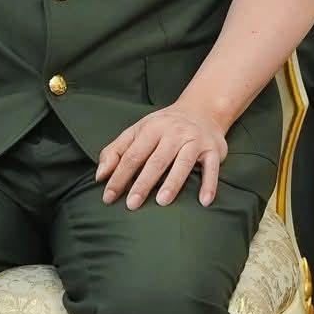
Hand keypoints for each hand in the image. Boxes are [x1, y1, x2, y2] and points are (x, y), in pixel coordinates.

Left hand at [96, 101, 228, 207]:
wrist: (203, 109)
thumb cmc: (164, 126)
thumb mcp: (137, 131)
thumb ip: (115, 151)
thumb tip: (99, 176)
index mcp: (152, 128)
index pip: (132, 155)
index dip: (119, 176)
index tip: (108, 197)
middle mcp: (174, 133)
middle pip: (156, 160)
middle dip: (143, 182)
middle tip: (132, 204)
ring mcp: (195, 141)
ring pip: (183, 163)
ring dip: (173, 182)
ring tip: (162, 201)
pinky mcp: (214, 149)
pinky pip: (212, 168)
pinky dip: (209, 184)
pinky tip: (204, 201)